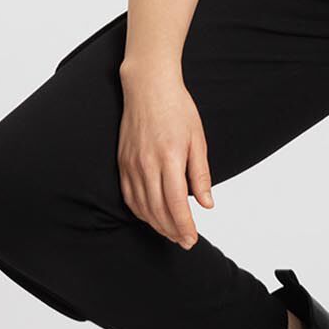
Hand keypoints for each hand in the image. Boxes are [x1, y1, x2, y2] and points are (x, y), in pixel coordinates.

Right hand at [116, 61, 214, 247]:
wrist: (148, 87)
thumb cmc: (177, 108)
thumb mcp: (197, 139)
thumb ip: (200, 174)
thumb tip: (206, 204)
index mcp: (170, 158)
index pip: (176, 203)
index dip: (184, 226)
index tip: (192, 239)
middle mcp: (147, 164)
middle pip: (158, 210)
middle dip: (172, 230)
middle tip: (184, 241)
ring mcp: (131, 164)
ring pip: (142, 206)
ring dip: (157, 224)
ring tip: (171, 233)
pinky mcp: (122, 162)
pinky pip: (129, 196)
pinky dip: (140, 212)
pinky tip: (151, 217)